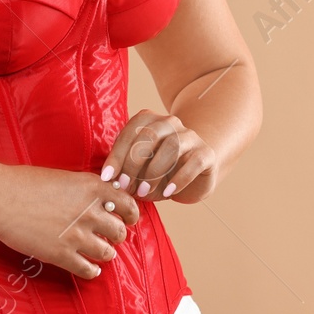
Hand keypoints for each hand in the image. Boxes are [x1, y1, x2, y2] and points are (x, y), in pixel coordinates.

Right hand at [0, 165, 141, 279]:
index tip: (127, 218)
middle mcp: (90, 212)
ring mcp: (77, 235)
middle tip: (108, 235)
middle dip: (116, 234)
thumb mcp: (65, 177)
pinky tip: (89, 268)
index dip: (131, 214)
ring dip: (105, 253)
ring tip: (98, 252)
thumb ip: (87, 190)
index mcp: (92, 188)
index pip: (128, 204)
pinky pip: (89, 270)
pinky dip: (92, 271)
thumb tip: (104, 199)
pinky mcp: (62, 255)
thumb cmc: (25, 182)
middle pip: (120, 232)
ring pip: (108, 252)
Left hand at [100, 110, 217, 204]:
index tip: (108, 176)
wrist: (195, 173)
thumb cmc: (160, 170)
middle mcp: (170, 123)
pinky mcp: (206, 153)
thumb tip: (110, 181)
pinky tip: (168, 192)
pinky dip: (179, 178)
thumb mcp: (139, 169)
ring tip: (144, 192)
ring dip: (154, 172)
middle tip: (126, 186)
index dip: (117, 155)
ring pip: (171, 146)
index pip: (130, 132)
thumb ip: (125, 170)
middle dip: (134, 163)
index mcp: (149, 120)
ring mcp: (190, 136)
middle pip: (149, 136)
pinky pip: (193, 162)